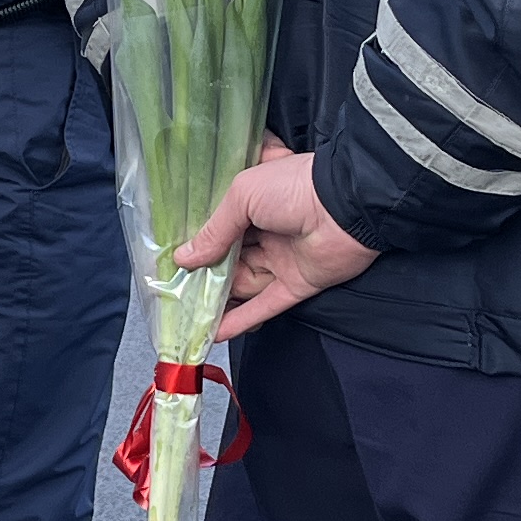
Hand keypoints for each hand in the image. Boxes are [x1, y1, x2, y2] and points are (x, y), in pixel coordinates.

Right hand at [178, 138, 378, 338]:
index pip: (220, 225)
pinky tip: (214, 333)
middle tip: (173, 292)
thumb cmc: (294, 186)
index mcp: (255, 203)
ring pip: (244, 284)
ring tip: (185, 316)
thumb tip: (184, 257)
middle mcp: (268, 231)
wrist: (348, 205)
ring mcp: (283, 258)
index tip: (171, 258)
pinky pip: (265, 305)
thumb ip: (214, 230)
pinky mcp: (298, 284)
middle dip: (203, 275)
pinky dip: (242, 320)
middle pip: (229, 259)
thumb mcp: (242, 195)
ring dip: (217, 301)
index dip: (198, 241)